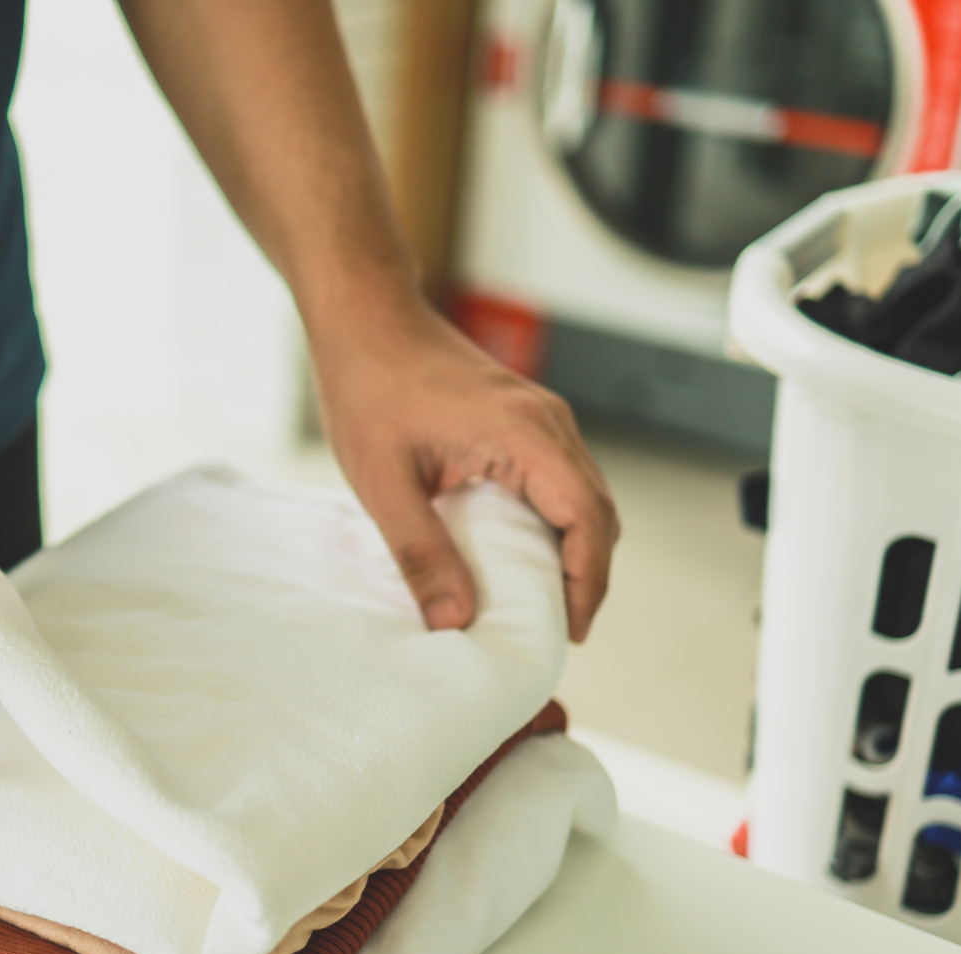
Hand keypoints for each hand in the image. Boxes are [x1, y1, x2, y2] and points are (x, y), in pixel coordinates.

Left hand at [314, 304, 618, 640]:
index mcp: (525, 433)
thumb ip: (421, 553)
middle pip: (597, 512)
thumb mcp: (383, 483)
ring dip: (570, 550)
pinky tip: (517, 555)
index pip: (588, 517)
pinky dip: (552, 523)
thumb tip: (454, 619)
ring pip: (581, 496)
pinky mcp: (522, 420)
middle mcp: (546, 422)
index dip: (588, 582)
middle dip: (585, 576)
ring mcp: (539, 417)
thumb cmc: (370, 383)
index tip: (571, 630)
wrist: (363, 316)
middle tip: (554, 630)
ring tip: (538, 603)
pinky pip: (558, 480)